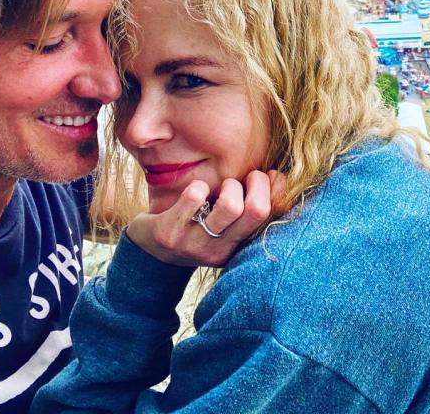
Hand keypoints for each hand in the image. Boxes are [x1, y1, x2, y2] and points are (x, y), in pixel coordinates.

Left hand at [126, 170, 285, 267]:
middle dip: (256, 182)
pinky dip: (198, 187)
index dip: (277, 189)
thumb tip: (281, 177)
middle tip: (243, 179)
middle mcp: (220, 251)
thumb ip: (250, 204)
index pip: (272, 216)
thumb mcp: (225, 225)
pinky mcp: (169, 233)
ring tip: (219, 187)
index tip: (267, 177)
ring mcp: (194, 243)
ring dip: (228, 185)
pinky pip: (194, 197)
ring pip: (230, 205)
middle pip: (257, 210)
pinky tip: (194, 192)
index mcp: (238, 248)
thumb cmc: (195, 227)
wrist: (148, 252)